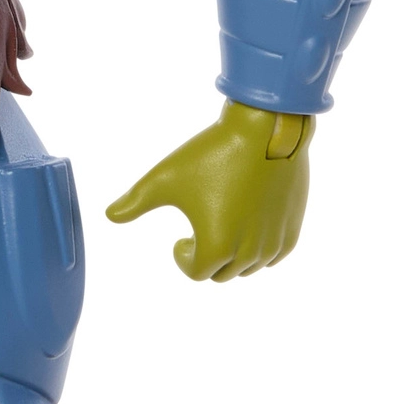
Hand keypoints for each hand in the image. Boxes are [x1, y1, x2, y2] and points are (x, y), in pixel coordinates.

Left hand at [106, 102, 313, 282]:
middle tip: (199, 233)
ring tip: (222, 227)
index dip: (183, 257)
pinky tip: (249, 229)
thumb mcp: (165, 177)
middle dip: (208, 259)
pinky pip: (274, 256)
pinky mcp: (292, 229)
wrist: (265, 129)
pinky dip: (259, 251)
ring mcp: (273, 242)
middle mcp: (248, 253)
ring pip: (249, 268)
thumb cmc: (212, 153)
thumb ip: (135, 202)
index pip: (196, 272)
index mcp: (215, 246)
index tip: (179, 240)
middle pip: (222, 274)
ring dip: (233, 256)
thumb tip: (110, 215)